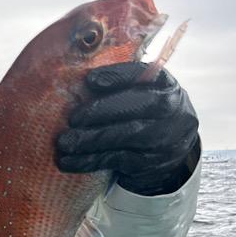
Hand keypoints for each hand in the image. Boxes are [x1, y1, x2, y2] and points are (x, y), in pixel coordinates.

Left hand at [56, 62, 199, 195]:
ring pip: (126, 135)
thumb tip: (72, 81)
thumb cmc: (144, 116)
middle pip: (139, 104)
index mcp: (166, 85)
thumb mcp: (141, 96)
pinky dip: (89, 161)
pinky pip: (116, 160)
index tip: (90, 79)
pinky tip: (68, 161)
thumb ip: (117, 87)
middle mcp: (171, 109)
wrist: (171, 155)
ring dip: (91, 139)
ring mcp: (164, 138)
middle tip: (73, 118)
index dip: (117, 75)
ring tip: (65, 143)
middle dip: (101, 110)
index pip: (144, 73)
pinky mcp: (151, 163)